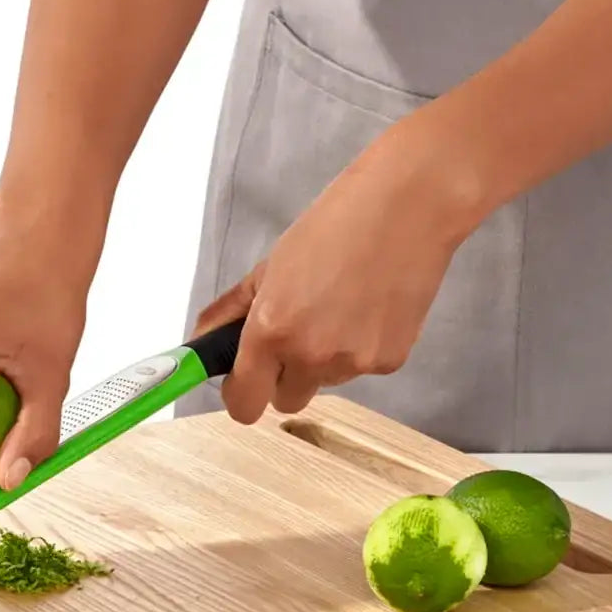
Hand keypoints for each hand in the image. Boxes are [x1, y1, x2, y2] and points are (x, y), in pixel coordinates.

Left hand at [194, 120, 481, 423]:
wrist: (409, 207)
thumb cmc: (333, 226)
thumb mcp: (269, 267)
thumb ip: (231, 312)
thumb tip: (202, 342)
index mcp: (271, 332)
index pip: (244, 404)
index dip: (240, 395)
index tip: (244, 380)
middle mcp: (310, 356)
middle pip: (286, 401)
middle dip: (283, 377)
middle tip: (295, 334)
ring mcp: (354, 363)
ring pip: (324, 382)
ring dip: (323, 359)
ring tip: (341, 306)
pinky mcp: (390, 361)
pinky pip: (361, 369)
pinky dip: (359, 347)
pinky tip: (369, 307)